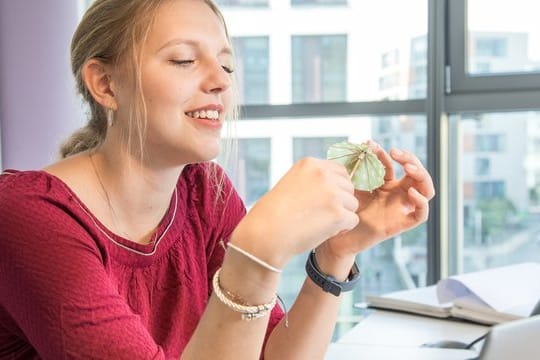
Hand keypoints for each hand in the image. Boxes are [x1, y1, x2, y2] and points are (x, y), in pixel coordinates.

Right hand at [231, 157, 359, 267]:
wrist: (265, 235)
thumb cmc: (273, 214)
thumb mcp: (291, 184)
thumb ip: (312, 180)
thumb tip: (336, 185)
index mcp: (310, 164)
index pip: (340, 171)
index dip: (335, 188)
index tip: (321, 201)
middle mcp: (323, 174)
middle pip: (348, 187)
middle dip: (339, 202)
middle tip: (319, 214)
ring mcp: (332, 193)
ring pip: (352, 204)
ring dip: (340, 216)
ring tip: (318, 223)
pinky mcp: (338, 213)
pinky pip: (352, 220)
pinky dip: (341, 229)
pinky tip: (323, 232)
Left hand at [324, 141, 434, 258]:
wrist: (339, 237)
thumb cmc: (344, 211)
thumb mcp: (351, 187)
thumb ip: (357, 169)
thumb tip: (358, 145)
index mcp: (385, 185)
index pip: (392, 164)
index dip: (383, 153)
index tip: (370, 145)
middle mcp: (397, 195)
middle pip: (416, 173)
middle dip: (410, 159)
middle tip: (395, 152)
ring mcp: (401, 208)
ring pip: (426, 190)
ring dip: (421, 176)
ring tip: (408, 168)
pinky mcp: (402, 224)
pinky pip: (421, 214)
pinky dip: (421, 203)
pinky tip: (412, 192)